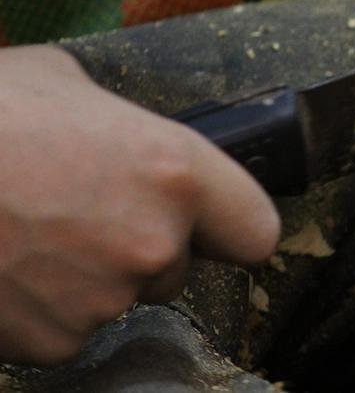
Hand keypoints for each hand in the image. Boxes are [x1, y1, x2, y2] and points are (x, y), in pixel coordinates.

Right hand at [0, 46, 279, 365]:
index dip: (230, 227)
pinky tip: (9, 265)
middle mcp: (154, 243)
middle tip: (83, 213)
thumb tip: (124, 135)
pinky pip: (67, 330)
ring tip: (32, 233)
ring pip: (119, 297)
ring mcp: (103, 299)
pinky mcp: (52, 343)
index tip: (211, 223)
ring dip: (89, 276)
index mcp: (176, 173)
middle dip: (141, 247)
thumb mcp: (67, 86)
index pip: (255, 230)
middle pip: (178, 266)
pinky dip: (42, 309)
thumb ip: (121, 123)